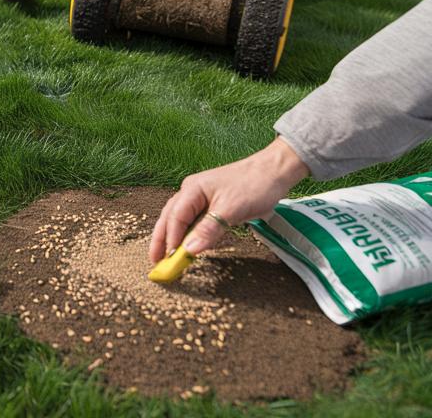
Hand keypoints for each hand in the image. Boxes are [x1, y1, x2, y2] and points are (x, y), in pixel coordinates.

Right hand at [148, 137, 309, 262]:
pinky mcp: (214, 204)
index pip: (175, 217)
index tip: (170, 258)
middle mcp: (192, 192)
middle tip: (155, 260)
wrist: (276, 171)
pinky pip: (196, 221)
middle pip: (170, 217)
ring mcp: (202, 198)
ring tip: (167, 256)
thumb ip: (209, 229)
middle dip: (161, 239)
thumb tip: (190, 249)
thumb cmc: (254, 185)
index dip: (171, 239)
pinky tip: (189, 245)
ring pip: (181, 220)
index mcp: (192, 189)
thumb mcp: (231, 210)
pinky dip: (190, 234)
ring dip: (174, 237)